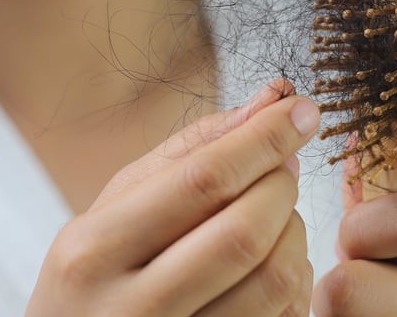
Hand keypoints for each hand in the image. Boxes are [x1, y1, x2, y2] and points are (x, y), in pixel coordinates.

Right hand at [25, 79, 319, 316]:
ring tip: (276, 216)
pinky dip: (296, 278)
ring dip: (294, 232)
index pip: (201, 180)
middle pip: (245, 232)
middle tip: (283, 167)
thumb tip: (270, 100)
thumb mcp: (118, 204)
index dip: (264, 139)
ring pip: (274, 279)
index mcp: (94, 250)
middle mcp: (128, 310)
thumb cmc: (97, 269)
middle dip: (281, 184)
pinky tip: (272, 261)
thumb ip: (190, 151)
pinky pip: (282, 315)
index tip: (303, 110)